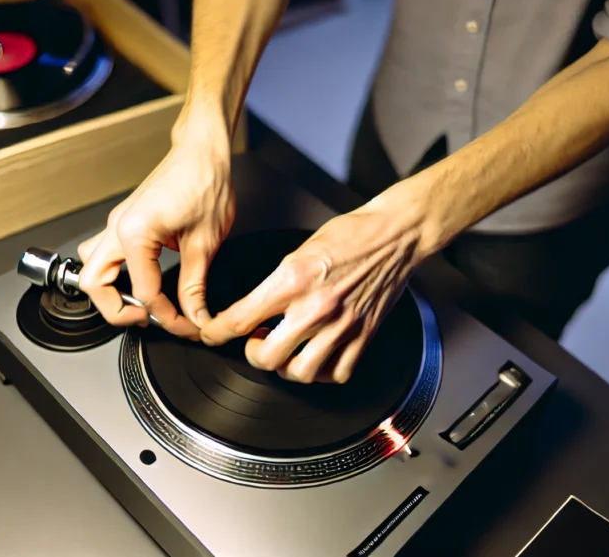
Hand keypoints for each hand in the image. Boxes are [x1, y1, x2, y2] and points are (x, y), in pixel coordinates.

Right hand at [77, 122, 234, 337]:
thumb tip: (194, 316)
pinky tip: (143, 279)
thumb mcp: (205, 243)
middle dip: (118, 310)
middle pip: (93, 284)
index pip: (142, 291)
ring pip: (91, 268)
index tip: (186, 325)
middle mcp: (117, 228)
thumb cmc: (204, 182)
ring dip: (110, 291)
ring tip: (141, 302)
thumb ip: (194, 286)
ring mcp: (116, 224)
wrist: (203, 152)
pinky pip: (105, 254)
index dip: (166, 317)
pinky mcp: (124, 222)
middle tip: (150, 318)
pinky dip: (117, 273)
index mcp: (134, 232)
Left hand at [199, 202, 428, 383]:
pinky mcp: (363, 336)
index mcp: (293, 280)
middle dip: (253, 353)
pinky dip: (322, 373)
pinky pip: (336, 373)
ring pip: (300, 373)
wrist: (396, 235)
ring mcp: (341, 326)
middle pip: (266, 357)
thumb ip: (276, 283)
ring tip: (286, 351)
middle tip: (256, 342)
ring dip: (286, 367)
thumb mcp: (299, 250)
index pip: (240, 320)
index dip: (216, 334)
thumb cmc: (352, 234)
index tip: (212, 336)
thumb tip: (255, 309)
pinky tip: (317, 357)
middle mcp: (315, 308)